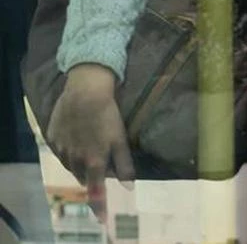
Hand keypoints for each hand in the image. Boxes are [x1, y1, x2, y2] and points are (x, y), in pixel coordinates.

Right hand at [46, 64, 134, 216]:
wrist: (85, 92)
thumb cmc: (108, 115)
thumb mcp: (121, 140)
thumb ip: (124, 165)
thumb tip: (129, 186)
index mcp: (94, 162)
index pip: (96, 191)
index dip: (99, 206)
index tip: (101, 219)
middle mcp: (75, 160)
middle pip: (83, 177)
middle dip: (92, 175)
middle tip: (101, 161)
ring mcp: (61, 150)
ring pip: (71, 166)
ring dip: (80, 164)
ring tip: (90, 148)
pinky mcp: (52, 138)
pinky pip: (60, 152)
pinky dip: (69, 151)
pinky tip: (77, 139)